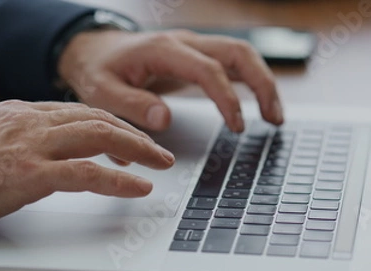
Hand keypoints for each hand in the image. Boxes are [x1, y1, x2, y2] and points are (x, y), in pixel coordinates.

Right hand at [0, 100, 174, 232]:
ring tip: (161, 164)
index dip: (112, 126)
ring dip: (138, 151)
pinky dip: (119, 180)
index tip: (128, 141)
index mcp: (22, 112)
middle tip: (159, 152)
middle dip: (135, 135)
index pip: (80, 112)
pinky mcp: (30, 174)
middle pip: (99, 119)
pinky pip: (87, 174)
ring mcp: (32, 145)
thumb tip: (37, 145)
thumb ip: (16, 136)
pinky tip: (140, 187)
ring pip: (101, 137)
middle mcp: (32, 121)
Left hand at [57, 30, 282, 132]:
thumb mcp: (101, 90)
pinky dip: (252, 82)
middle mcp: (185, 43)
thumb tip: (164, 120)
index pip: (208, 70)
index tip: (238, 126)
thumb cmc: (99, 70)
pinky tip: (260, 105)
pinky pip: (233, 63)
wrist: (95, 50)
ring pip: (242, 54)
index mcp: (164, 50)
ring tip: (274, 117)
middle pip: (238, 52)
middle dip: (262, 84)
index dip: (227, 99)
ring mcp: (194, 48)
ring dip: (263, 82)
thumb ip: (130, 105)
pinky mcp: (197, 57)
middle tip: (273, 119)